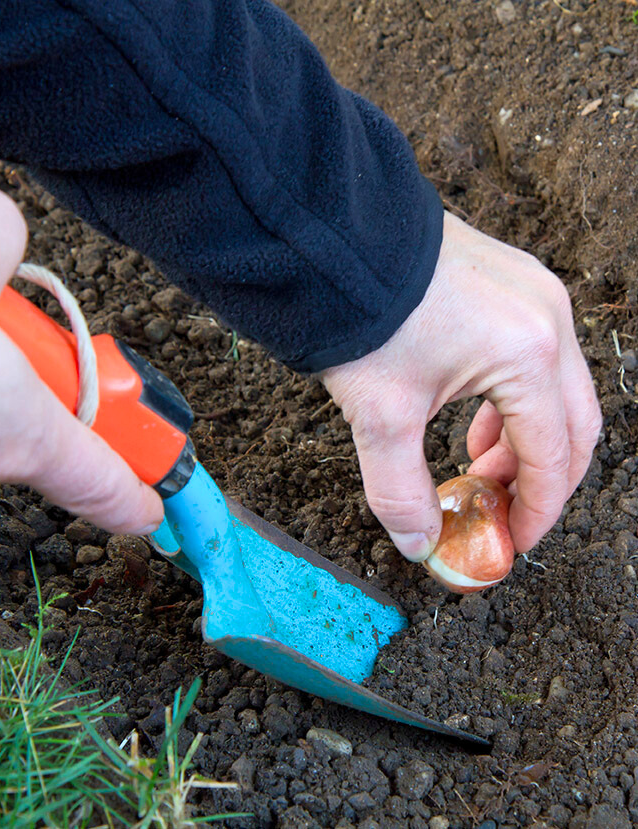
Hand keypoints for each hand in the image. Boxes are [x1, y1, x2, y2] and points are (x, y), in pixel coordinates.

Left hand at [322, 211, 600, 560]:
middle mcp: (548, 319)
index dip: (536, 510)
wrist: (335, 238)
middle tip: (502, 511)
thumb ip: (399, 491)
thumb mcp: (379, 416)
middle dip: (541, 478)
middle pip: (573, 423)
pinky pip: (535, 354)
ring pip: (557, 389)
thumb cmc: (362, 317)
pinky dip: (513, 399)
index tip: (513, 541)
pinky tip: (475, 420)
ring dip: (526, 439)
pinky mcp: (512, 282)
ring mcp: (535, 293)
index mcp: (528, 354)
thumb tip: (418, 544)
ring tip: (479, 467)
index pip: (554, 455)